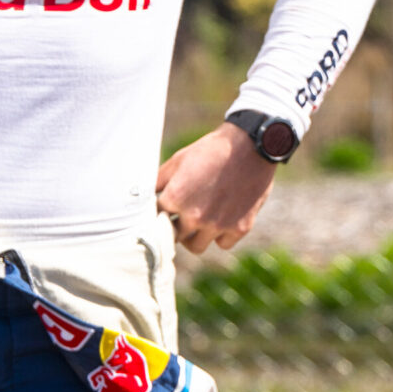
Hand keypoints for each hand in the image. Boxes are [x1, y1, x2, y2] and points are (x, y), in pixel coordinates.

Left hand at [156, 124, 277, 253]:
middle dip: (176, 225)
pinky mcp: (239, 228)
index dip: (161, 212)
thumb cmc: (211, 150)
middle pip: (174, 237)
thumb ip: (158, 182)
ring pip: (196, 246)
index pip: (155, 218)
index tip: (167, 207)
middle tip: (184, 212)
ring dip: (196, 235)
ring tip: (201, 219)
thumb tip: (140, 197)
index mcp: (175, 198)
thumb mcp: (179, 160)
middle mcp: (195, 215)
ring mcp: (218, 224)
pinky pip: (222, 244)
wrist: (251, 145)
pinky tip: (223, 218)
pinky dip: (222, 235)